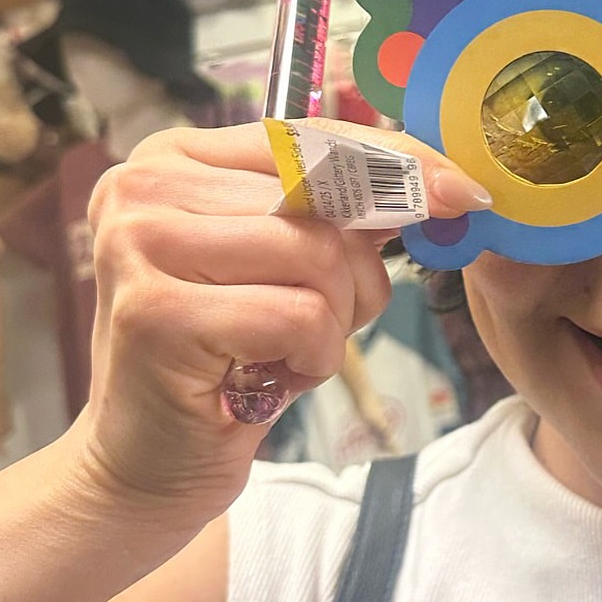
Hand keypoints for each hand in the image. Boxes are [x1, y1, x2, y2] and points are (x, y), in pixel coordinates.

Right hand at [76, 121, 485, 532]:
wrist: (147, 466)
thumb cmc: (228, 357)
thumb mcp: (283, 264)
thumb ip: (339, 210)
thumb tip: (448, 182)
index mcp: (174, 156)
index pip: (311, 136)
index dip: (397, 163)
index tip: (462, 193)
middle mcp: (143, 186)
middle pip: (322, 202)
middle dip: (357, 272)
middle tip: (323, 322)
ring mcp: (139, 245)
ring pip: (317, 255)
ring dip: (335, 320)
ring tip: (288, 350)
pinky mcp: (153, 315)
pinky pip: (299, 317)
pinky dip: (312, 357)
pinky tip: (268, 378)